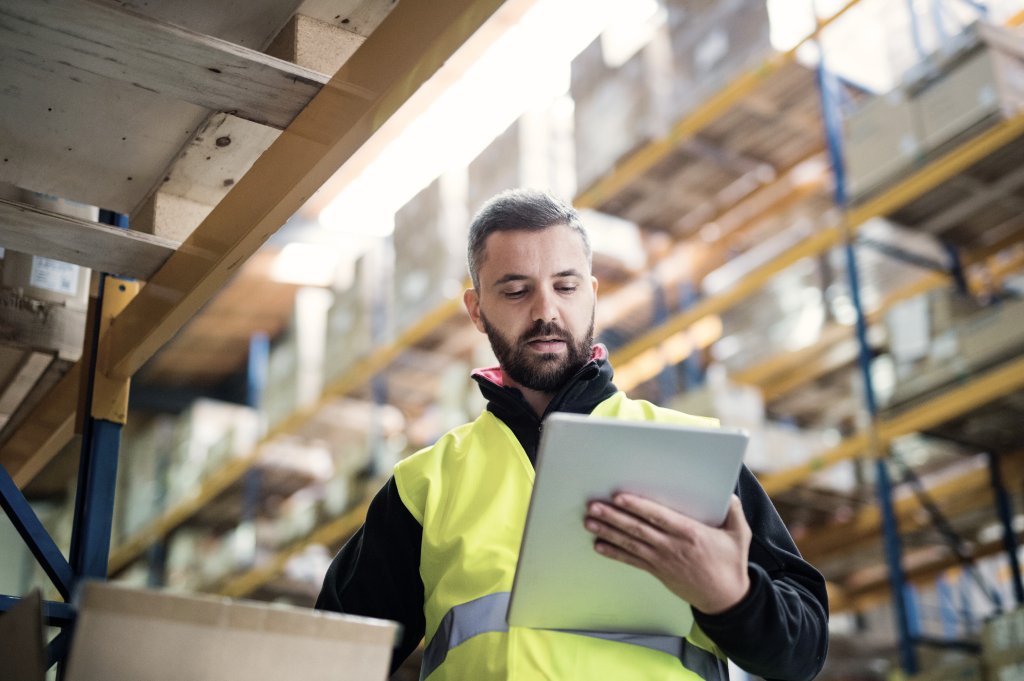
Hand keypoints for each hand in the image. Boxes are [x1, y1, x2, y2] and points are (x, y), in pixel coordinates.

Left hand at [583, 493, 751, 613]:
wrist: (725, 599)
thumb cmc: (731, 564)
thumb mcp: (740, 534)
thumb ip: (734, 511)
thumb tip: (729, 492)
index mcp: (690, 533)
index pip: (658, 517)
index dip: (638, 507)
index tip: (620, 497)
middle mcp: (672, 546)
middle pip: (637, 529)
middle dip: (613, 517)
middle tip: (593, 506)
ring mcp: (662, 560)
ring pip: (630, 543)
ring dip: (608, 532)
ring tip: (589, 522)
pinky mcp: (658, 571)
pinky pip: (632, 561)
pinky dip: (614, 553)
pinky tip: (598, 546)